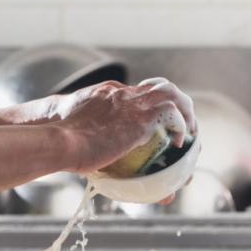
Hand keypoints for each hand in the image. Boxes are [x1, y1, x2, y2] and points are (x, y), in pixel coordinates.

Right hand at [54, 79, 197, 174]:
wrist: (60, 140)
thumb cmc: (62, 143)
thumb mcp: (77, 132)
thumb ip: (88, 138)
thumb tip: (87, 163)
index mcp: (108, 94)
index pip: (140, 91)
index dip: (154, 103)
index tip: (160, 120)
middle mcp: (123, 93)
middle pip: (161, 87)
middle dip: (179, 103)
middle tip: (185, 124)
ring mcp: (132, 104)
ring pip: (173, 94)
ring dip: (186, 112)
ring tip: (190, 132)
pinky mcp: (140, 120)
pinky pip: (172, 116)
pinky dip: (181, 127)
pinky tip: (179, 142)